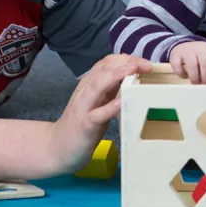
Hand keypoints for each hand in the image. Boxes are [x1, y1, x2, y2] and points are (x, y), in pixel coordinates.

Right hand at [53, 54, 154, 172]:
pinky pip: (95, 115)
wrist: (57, 148)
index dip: (126, 58)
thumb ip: (111, 90)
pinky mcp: (83, 126)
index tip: (145, 62)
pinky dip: (108, 108)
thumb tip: (134, 78)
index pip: (107, 63)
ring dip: (116, 75)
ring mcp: (83, 108)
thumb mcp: (99, 103)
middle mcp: (85, 91)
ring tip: (134, 70)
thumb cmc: (83, 124)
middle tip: (148, 65)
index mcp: (90, 84)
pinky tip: (119, 103)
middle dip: (127, 62)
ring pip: (97, 85)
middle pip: (104, 68)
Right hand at [168, 41, 205, 84]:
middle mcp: (199, 49)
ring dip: (195, 76)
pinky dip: (181, 72)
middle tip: (204, 84)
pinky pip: (178, 65)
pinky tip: (184, 75)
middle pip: (205, 63)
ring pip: (192, 64)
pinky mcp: (175, 55)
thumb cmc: (200, 54)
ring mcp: (187, 51)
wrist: (182, 45)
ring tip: (195, 83)